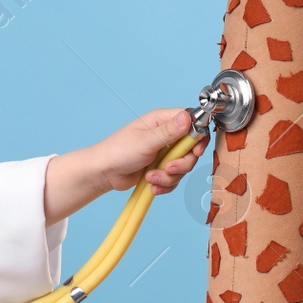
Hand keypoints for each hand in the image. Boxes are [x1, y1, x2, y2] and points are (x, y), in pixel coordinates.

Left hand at [94, 107, 208, 195]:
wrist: (104, 173)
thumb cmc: (118, 151)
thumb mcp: (146, 141)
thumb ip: (169, 131)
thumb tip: (188, 117)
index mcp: (162, 121)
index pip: (192, 122)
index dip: (198, 137)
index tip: (195, 150)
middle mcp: (166, 135)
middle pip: (192, 149)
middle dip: (182, 164)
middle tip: (167, 168)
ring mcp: (164, 153)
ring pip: (183, 167)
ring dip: (169, 177)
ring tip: (151, 177)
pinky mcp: (161, 168)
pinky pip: (174, 178)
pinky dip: (164, 184)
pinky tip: (151, 184)